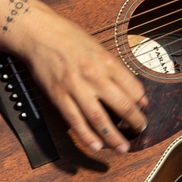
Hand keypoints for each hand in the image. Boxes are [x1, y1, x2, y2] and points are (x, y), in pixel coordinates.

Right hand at [8, 4, 147, 154]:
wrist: (38, 33)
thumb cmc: (68, 37)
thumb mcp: (97, 46)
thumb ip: (112, 67)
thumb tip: (129, 87)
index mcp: (106, 61)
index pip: (133, 87)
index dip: (141, 102)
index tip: (143, 109)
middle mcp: (94, 75)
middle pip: (122, 105)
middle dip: (135, 122)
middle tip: (140, 130)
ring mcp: (76, 87)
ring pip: (100, 119)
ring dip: (113, 137)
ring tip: (122, 148)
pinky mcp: (58, 96)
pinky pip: (75, 121)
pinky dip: (87, 136)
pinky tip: (96, 146)